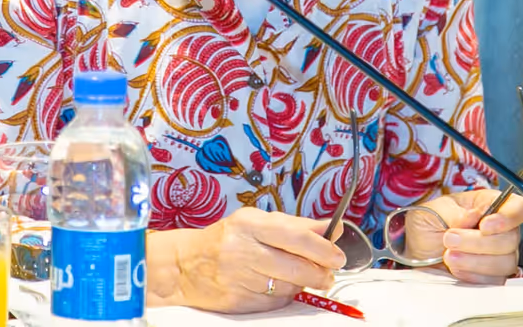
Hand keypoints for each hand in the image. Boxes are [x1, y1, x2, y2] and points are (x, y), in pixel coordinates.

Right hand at [148, 208, 345, 312]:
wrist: (184, 264)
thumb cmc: (227, 239)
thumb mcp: (258, 221)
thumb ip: (297, 225)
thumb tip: (333, 227)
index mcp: (250, 224)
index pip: (296, 237)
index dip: (323, 248)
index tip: (338, 256)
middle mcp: (243, 250)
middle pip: (296, 267)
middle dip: (320, 273)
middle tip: (328, 274)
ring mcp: (239, 278)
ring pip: (288, 287)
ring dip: (302, 284)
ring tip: (301, 277)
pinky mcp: (237, 301)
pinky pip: (274, 302)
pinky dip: (284, 295)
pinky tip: (278, 286)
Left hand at [415, 189, 522, 283]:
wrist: (418, 251)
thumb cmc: (429, 224)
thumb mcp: (434, 210)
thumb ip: (455, 212)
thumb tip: (474, 216)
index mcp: (490, 204)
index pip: (518, 208)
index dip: (507, 218)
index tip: (484, 225)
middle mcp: (500, 230)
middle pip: (511, 239)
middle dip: (478, 242)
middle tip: (450, 239)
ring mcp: (499, 255)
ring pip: (505, 262)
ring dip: (474, 261)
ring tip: (449, 255)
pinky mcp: (492, 277)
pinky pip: (494, 281)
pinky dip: (473, 276)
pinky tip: (456, 269)